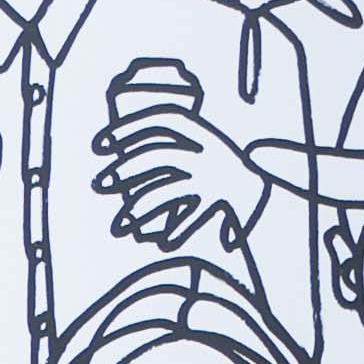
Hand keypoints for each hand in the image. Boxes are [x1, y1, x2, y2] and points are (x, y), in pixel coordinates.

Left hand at [92, 58, 259, 258]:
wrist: (264, 189)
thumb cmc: (218, 170)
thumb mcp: (196, 151)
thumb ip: (165, 150)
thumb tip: (116, 158)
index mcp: (202, 133)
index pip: (163, 120)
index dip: (130, 127)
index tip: (99, 144)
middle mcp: (208, 152)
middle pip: (158, 158)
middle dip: (126, 171)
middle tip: (99, 184)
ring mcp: (215, 177)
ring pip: (167, 192)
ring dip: (140, 209)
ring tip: (119, 228)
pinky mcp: (224, 201)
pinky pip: (193, 217)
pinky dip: (177, 231)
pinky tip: (162, 243)